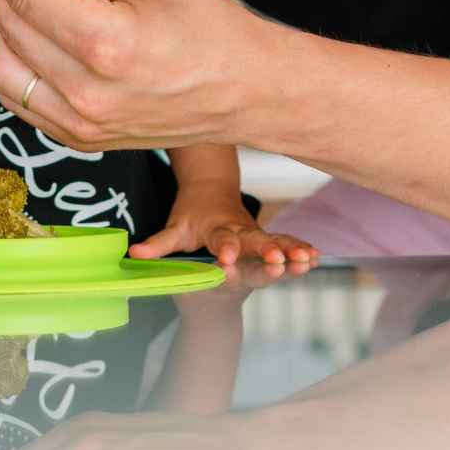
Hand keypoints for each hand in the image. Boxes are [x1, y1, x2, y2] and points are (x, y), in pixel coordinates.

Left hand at [0, 0, 282, 152]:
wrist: (249, 90)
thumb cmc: (209, 26)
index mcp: (104, 43)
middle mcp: (85, 92)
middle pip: (6, 25)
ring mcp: (81, 124)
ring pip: (1, 68)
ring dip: (3, 27)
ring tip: (30, 1)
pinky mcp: (80, 140)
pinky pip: (21, 100)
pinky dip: (18, 65)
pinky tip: (40, 40)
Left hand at [131, 199, 319, 265]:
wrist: (212, 188)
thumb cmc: (192, 213)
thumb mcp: (174, 228)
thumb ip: (158, 244)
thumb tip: (132, 254)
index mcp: (217, 229)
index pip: (221, 240)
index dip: (224, 249)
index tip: (227, 260)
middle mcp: (240, 231)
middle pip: (254, 241)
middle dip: (267, 252)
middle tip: (279, 261)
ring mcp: (256, 234)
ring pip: (276, 241)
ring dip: (291, 250)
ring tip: (308, 260)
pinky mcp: (267, 237)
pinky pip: (286, 242)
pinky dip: (300, 248)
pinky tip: (317, 258)